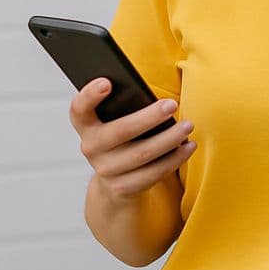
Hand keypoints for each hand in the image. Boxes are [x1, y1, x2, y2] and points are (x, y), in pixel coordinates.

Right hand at [69, 77, 195, 199]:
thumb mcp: (117, 120)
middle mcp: (90, 147)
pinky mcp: (122, 187)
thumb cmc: (123, 137)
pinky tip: (188, 146)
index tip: (107, 82)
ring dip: (169, 139)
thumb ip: (126, 107)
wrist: (115, 181)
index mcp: (86, 125)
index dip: (90, 95)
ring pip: (142, 154)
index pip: (79, 108)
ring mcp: (105, 170)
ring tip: (188, 126)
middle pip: (121, 131)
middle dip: (149, 117)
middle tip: (172, 104)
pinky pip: (153, 173)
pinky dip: (174, 159)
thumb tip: (157, 99)